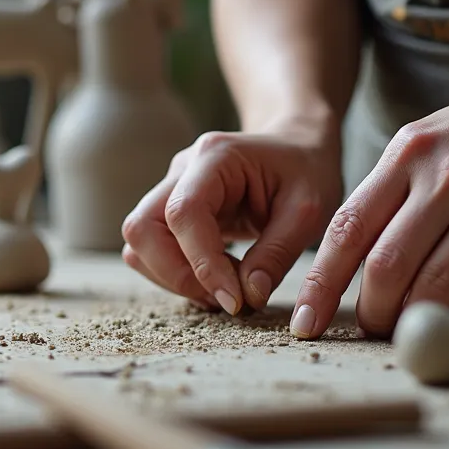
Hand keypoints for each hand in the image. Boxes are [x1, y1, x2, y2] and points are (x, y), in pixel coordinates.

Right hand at [121, 119, 342, 314]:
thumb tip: (248, 296)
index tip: (235, 301)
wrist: (298, 147)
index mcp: (215, 157)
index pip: (183, 213)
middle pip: (142, 229)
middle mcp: (182, 170)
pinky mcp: (171, 212)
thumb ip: (278, 253)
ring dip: (174, 278)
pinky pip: (151, 251)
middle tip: (227, 298)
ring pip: (139, 244)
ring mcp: (170, 189)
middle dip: (177, 275)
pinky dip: (176, 275)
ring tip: (226, 290)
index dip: (201, 264)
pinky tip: (216, 281)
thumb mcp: (309, 210)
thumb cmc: (306, 171)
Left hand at [291, 73, 448, 338]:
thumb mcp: (425, 140)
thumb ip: (386, 192)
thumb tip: (342, 259)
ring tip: (402, 332)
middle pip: (387, 264)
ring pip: (436, 285)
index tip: (305, 319)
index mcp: (408, 154)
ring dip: (411, 321)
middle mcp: (448, 178)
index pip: (348, 228)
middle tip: (367, 326)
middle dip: (369, 309)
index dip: (321, 282)